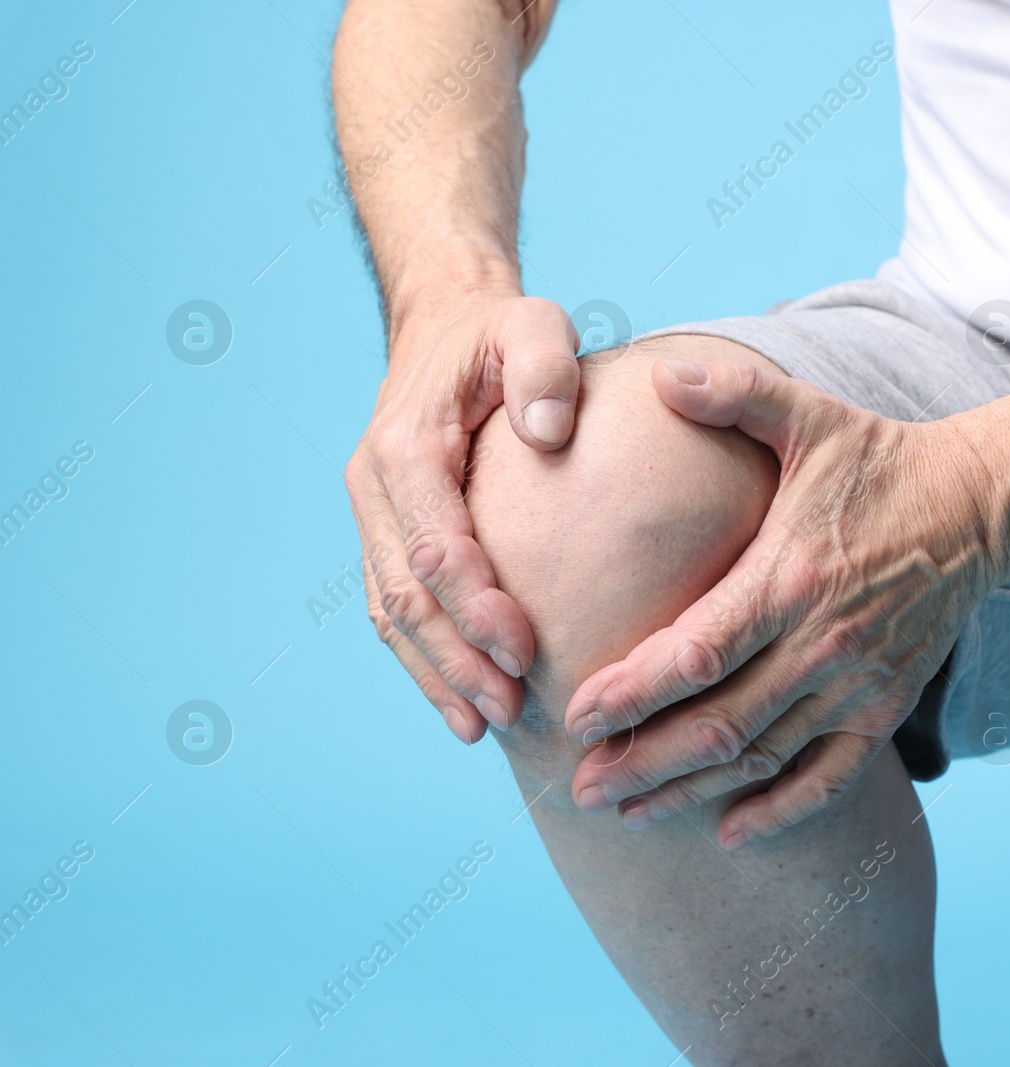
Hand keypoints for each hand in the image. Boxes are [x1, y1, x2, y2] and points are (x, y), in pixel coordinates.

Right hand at [347, 291, 580, 742]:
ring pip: (392, 613)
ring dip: (436, 674)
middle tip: (510, 711)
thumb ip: (544, 366)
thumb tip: (551, 430)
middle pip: (406, 594)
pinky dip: (424, 661)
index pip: (434, 543)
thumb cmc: (500, 333)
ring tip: (484, 727)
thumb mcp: (532, 325)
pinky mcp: (388, 535)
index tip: (524, 652)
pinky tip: (463, 705)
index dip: (475, 605)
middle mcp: (377, 486)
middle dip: (455, 659)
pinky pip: (396, 609)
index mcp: (406, 445)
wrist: (447, 326)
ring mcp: (375, 516)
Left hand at [564, 358, 1004, 847]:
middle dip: (641, 762)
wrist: (976, 508)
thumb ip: (733, 391)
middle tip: (576, 788)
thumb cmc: (877, 461)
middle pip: (719, 723)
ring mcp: (857, 684)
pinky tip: (729, 833)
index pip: (698, 652)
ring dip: (689, 792)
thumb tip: (658, 371)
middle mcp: (823, 643)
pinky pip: (831, 778)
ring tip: (624, 814)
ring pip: (762, 758)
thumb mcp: (809, 415)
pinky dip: (780, 810)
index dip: (633, 692)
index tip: (576, 716)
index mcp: (791, 575)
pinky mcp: (884, 708)